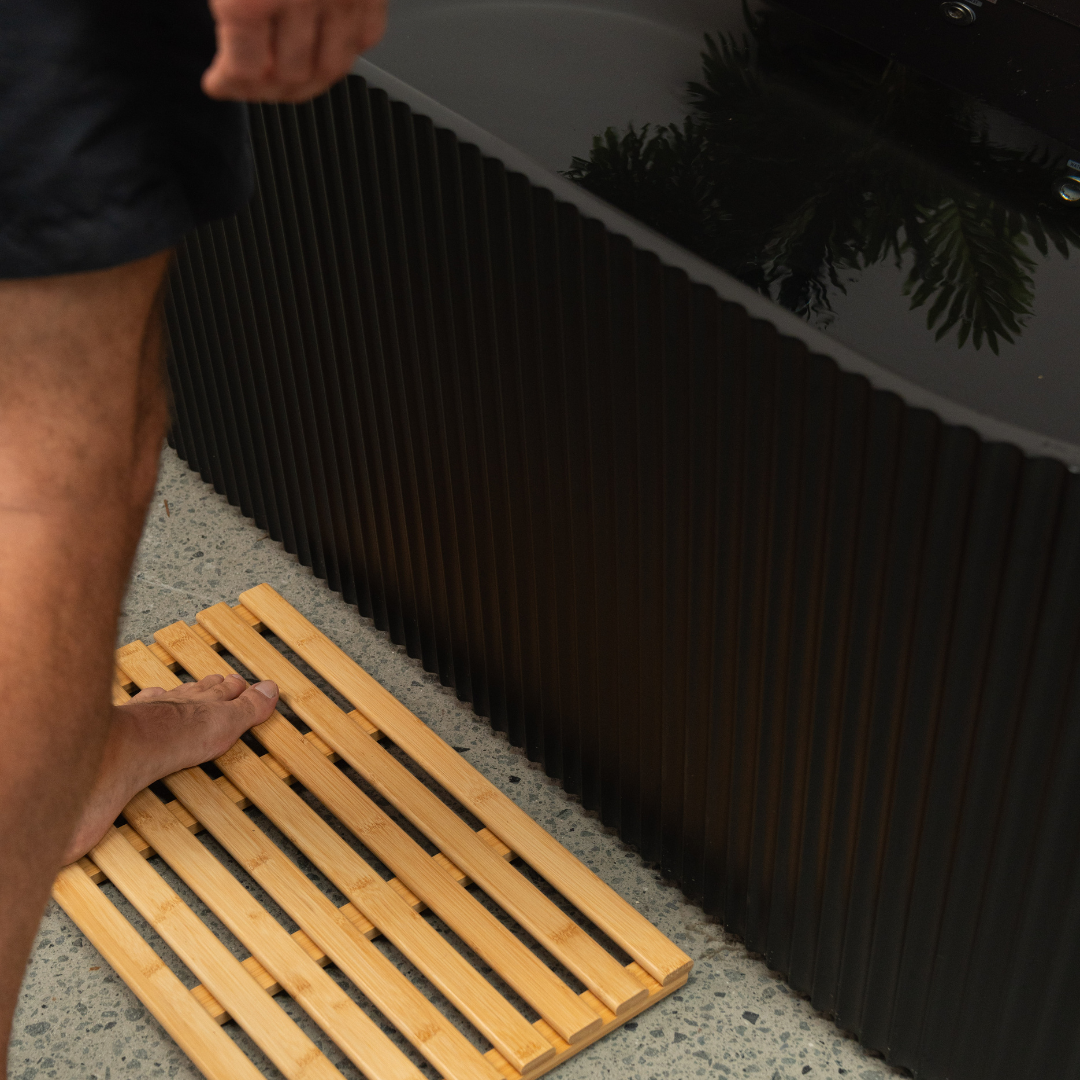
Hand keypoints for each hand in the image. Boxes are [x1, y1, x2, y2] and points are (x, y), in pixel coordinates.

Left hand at [202, 0, 385, 102]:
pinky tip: (321, 42)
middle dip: (267, 88)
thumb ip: (227, 5)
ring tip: (285, 72)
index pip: (245, 70)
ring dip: (307, 79)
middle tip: (250, 82)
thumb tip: (227, 51)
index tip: (219, 84)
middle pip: (290, 77)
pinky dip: (343, 48)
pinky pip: (363, 39)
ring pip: (331, 69)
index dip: (230, 84)